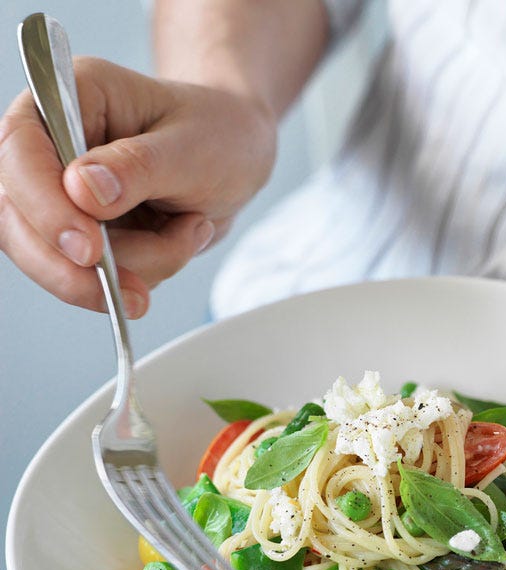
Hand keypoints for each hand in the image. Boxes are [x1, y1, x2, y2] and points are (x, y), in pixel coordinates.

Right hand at [0, 56, 276, 317]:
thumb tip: (80, 190)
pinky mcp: (85, 234)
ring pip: (59, 260)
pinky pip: (96, 277)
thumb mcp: (192, 148)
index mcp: (71, 96)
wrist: (238, 156)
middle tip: (134, 292)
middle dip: (76, 268)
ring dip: (134, 268)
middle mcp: (53, 146)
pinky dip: (145, 274)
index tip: (89, 250)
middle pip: (18, 219)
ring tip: (193, 228)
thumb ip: (137, 168)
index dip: (44, 207)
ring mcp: (63, 196)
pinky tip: (183, 237)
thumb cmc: (218, 135)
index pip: (20, 150)